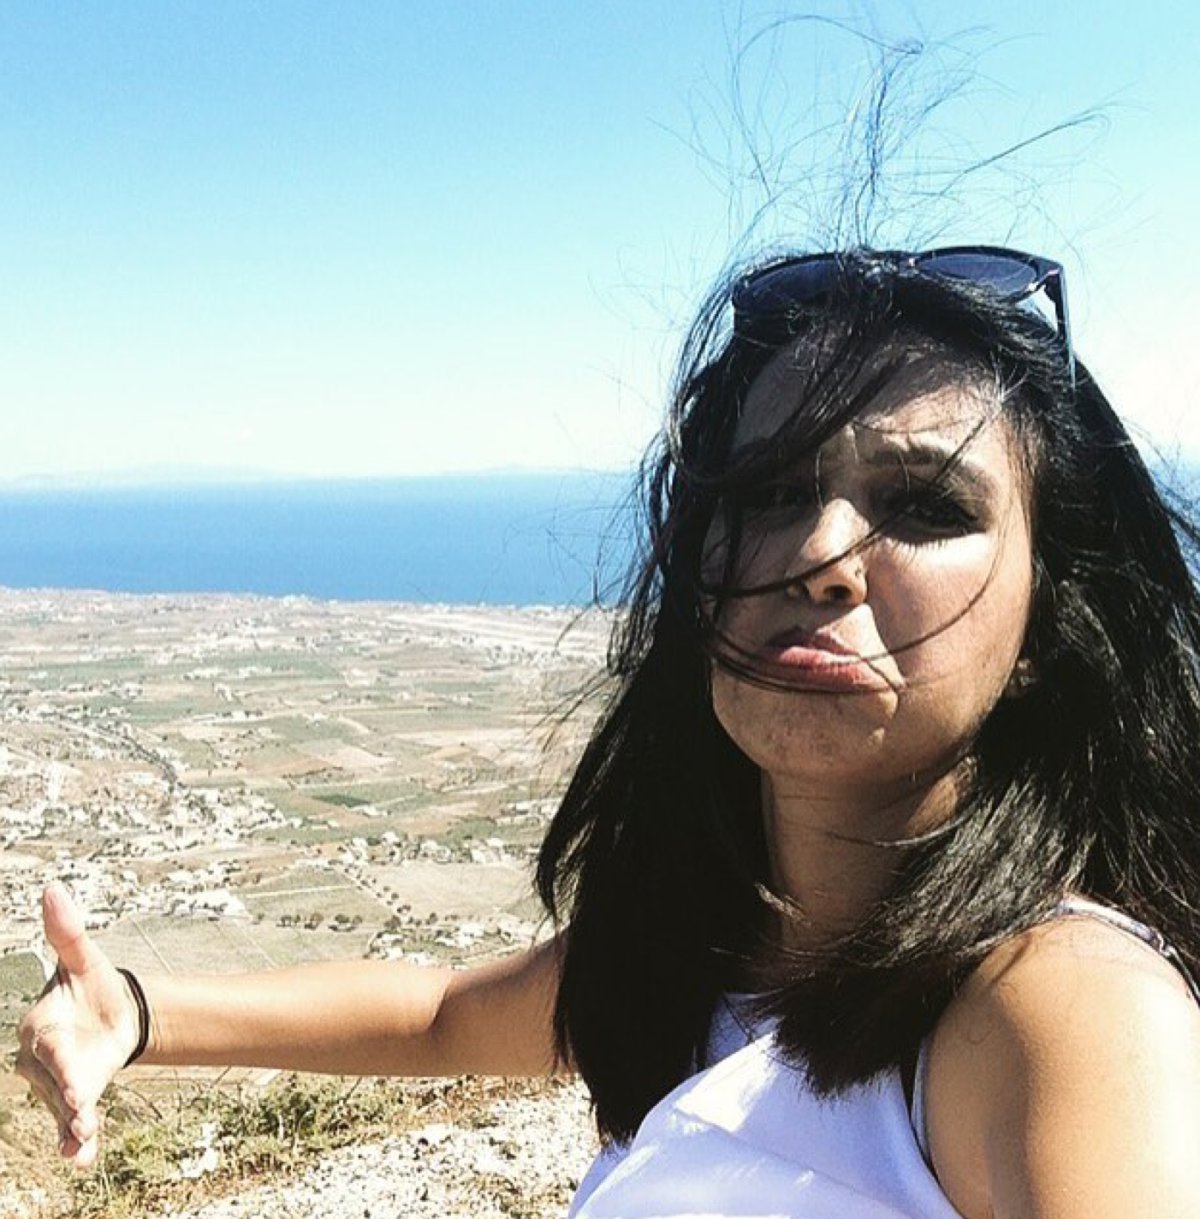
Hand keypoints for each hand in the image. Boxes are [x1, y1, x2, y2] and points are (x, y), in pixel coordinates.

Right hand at [14, 883, 140, 1167]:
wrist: (114, 1012)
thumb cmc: (93, 983)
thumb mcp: (85, 958)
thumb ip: (67, 930)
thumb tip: (53, 887)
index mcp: (40, 1025)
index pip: (47, 1044)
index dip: (58, 1059)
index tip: (70, 1069)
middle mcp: (42, 1060)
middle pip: (54, 1080)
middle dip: (66, 1096)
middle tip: (81, 1109)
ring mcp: (56, 1083)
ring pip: (60, 1106)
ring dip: (71, 1125)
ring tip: (83, 1142)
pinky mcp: (73, 1101)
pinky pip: (69, 1124)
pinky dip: (74, 1143)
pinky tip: (81, 1160)